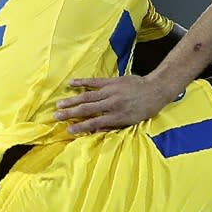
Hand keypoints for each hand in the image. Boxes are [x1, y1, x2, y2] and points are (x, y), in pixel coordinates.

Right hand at [55, 75, 173, 133]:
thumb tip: (95, 131)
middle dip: (70, 114)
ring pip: (87, 96)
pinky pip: (94, 81)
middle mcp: (112, 104)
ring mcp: (111, 91)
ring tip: (59, 104)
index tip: (68, 131)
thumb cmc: (144, 109)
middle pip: (87, 109)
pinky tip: (71, 83)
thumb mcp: (131, 122)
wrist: (155, 90)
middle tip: (56, 117)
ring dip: (72, 100)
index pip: (94, 123)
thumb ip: (113, 126)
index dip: (80, 127)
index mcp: (117, 116)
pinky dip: (82, 82)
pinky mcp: (112, 81)